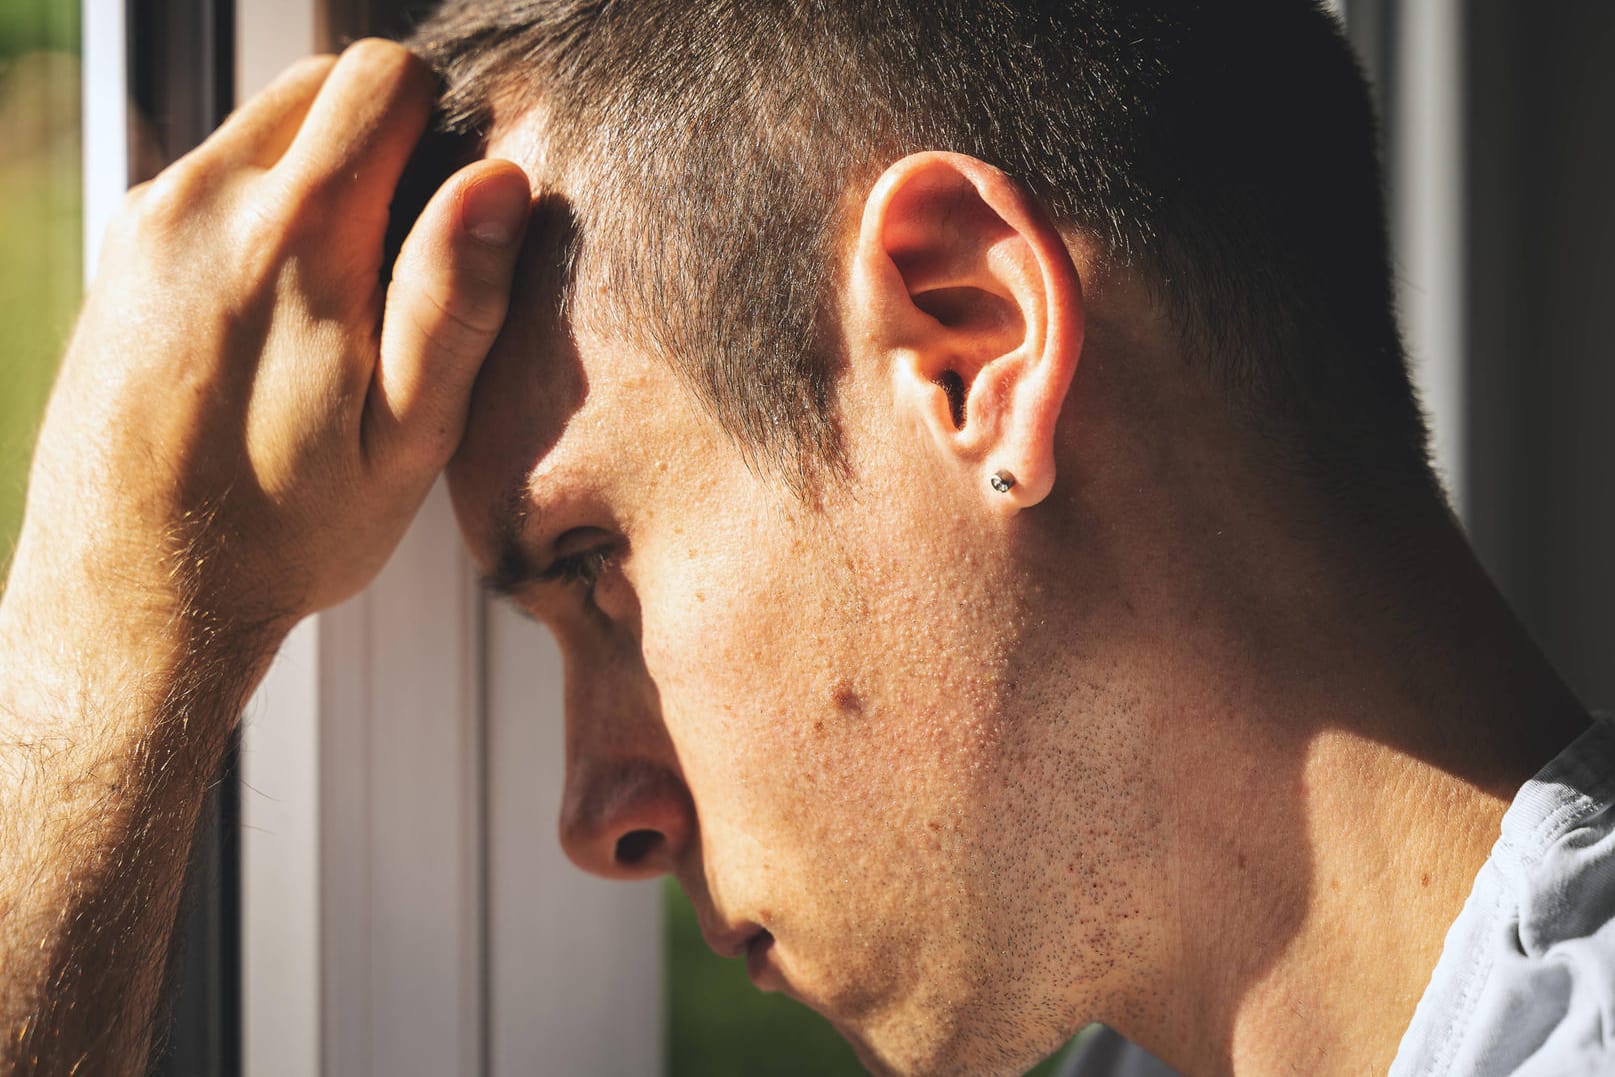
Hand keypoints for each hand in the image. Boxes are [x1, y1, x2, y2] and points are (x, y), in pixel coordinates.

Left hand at [3, 39, 529, 664]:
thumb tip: (499, 184)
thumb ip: (454, 304)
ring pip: (267, 125)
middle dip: (383, 142)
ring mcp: (146, 220)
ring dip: (324, 176)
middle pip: (322, 83)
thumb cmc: (285, 535)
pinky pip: (216, 175)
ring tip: (344, 304)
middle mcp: (199, 205)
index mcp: (290, 244)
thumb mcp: (405, 442)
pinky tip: (283, 318)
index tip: (454, 207)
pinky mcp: (121, 246)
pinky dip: (267, 210)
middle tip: (405, 261)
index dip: (443, 123)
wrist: (134, 598)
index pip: (383, 79)